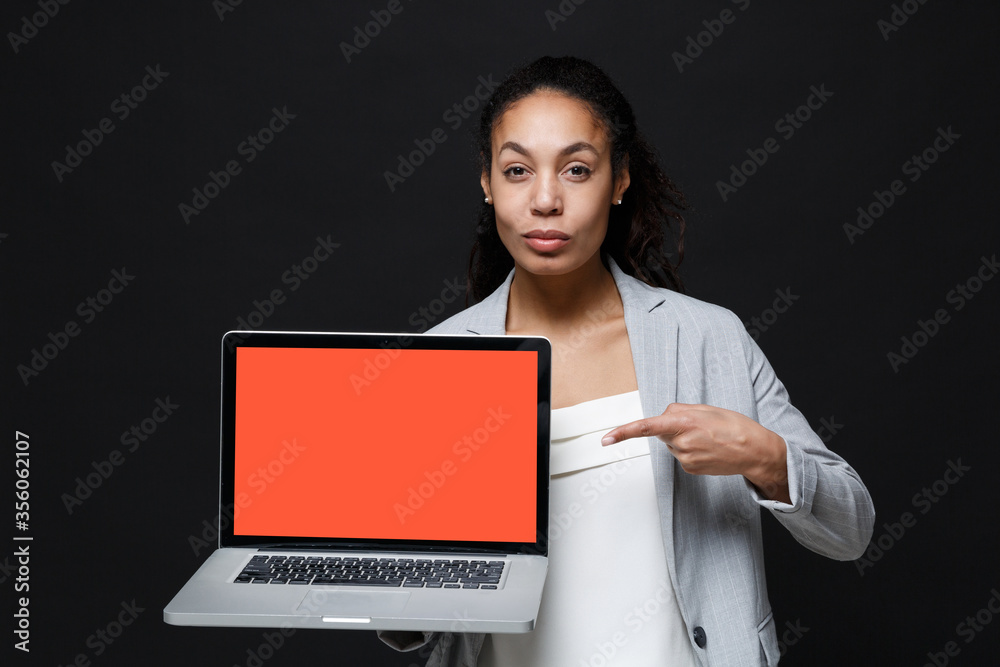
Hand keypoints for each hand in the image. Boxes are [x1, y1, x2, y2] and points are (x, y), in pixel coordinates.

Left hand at [601, 403, 790, 502]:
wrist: (755, 451)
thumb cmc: (734, 426)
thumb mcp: (705, 409)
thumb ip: (679, 410)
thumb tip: (663, 417)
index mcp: (683, 423)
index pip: (646, 427)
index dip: (623, 432)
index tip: (605, 439)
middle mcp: (680, 443)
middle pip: (663, 430)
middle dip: (675, 425)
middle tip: (702, 424)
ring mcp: (685, 459)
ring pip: (672, 443)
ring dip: (684, 437)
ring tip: (709, 437)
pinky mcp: (690, 469)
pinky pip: (681, 454)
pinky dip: (691, 449)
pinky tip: (708, 448)